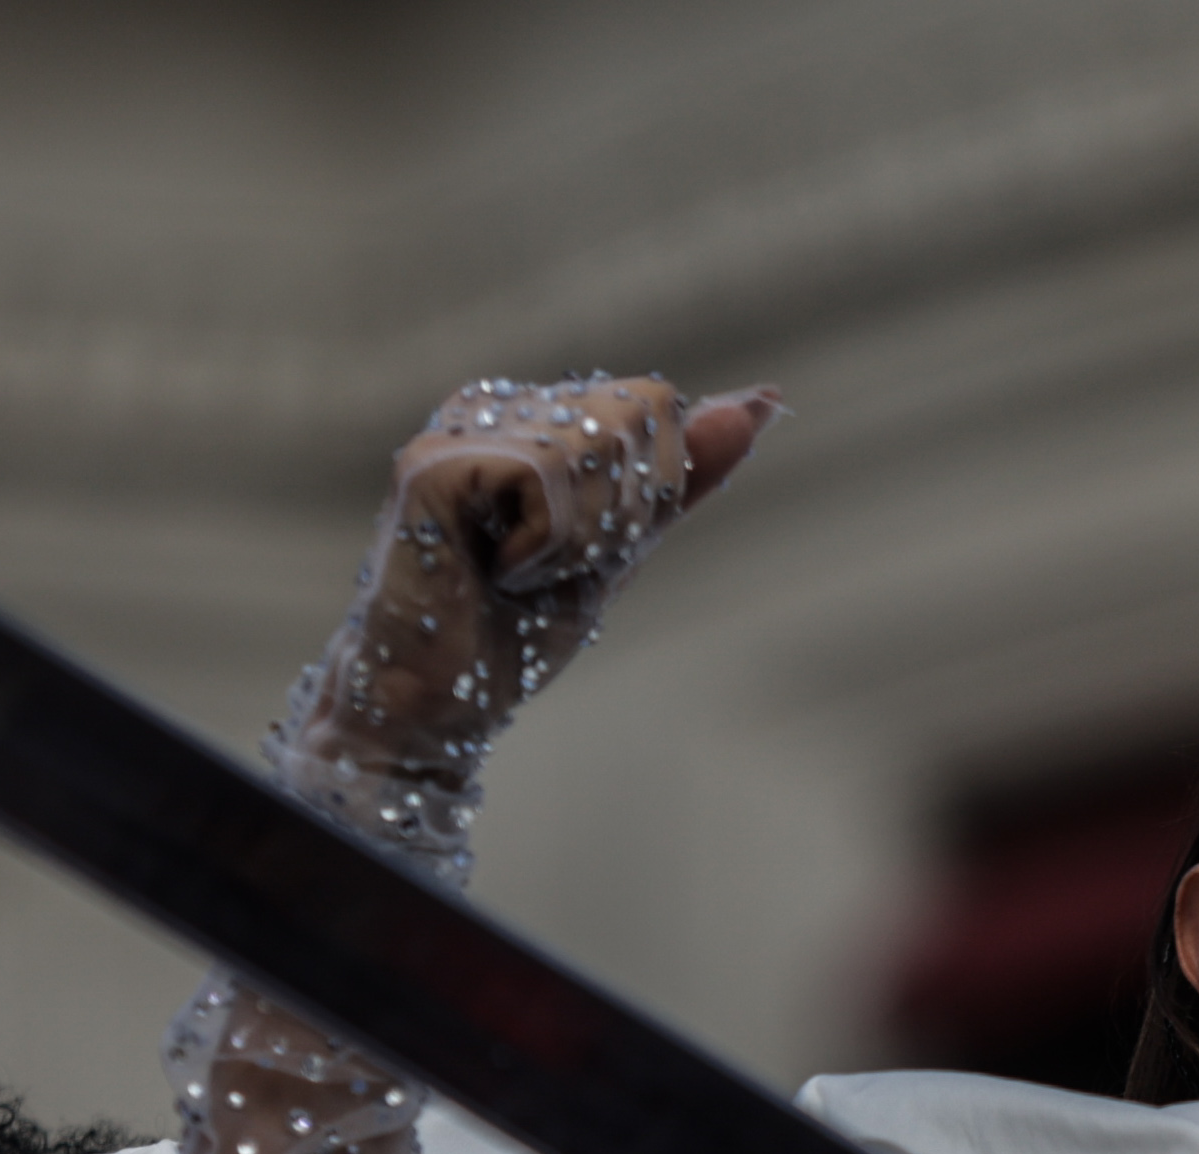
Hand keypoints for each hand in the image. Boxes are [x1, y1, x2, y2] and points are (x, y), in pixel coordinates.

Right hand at [287, 375, 777, 801]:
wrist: (443, 708)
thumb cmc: (518, 631)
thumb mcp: (627, 547)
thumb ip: (689, 475)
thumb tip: (766, 400)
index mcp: (532, 412)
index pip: (655, 405)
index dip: (652, 493)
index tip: (584, 549)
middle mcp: (489, 403)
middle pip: (635, 414)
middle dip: (622, 513)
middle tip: (549, 565)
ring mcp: (457, 428)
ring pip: (596, 445)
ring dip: (582, 537)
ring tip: (517, 570)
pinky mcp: (433, 463)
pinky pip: (548, 477)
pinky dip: (546, 546)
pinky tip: (493, 571)